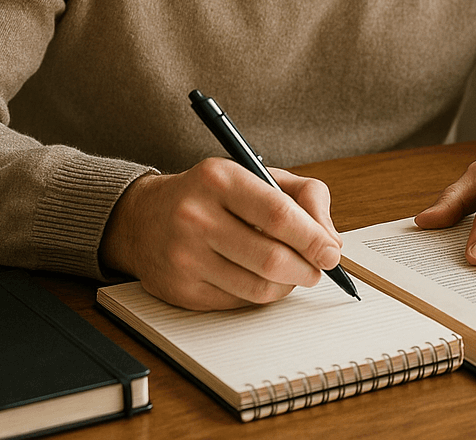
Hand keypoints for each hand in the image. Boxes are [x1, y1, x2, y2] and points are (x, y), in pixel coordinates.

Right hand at [100, 158, 343, 309]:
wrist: (144, 218)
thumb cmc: (213, 194)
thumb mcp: (257, 174)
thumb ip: (304, 195)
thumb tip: (331, 240)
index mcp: (219, 178)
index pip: (277, 213)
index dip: (312, 237)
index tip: (331, 252)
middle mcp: (196, 216)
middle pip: (270, 257)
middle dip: (307, 268)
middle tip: (319, 268)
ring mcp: (184, 256)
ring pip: (257, 286)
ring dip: (288, 285)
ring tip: (293, 272)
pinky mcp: (180, 290)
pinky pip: (238, 302)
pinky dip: (260, 294)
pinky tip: (261, 278)